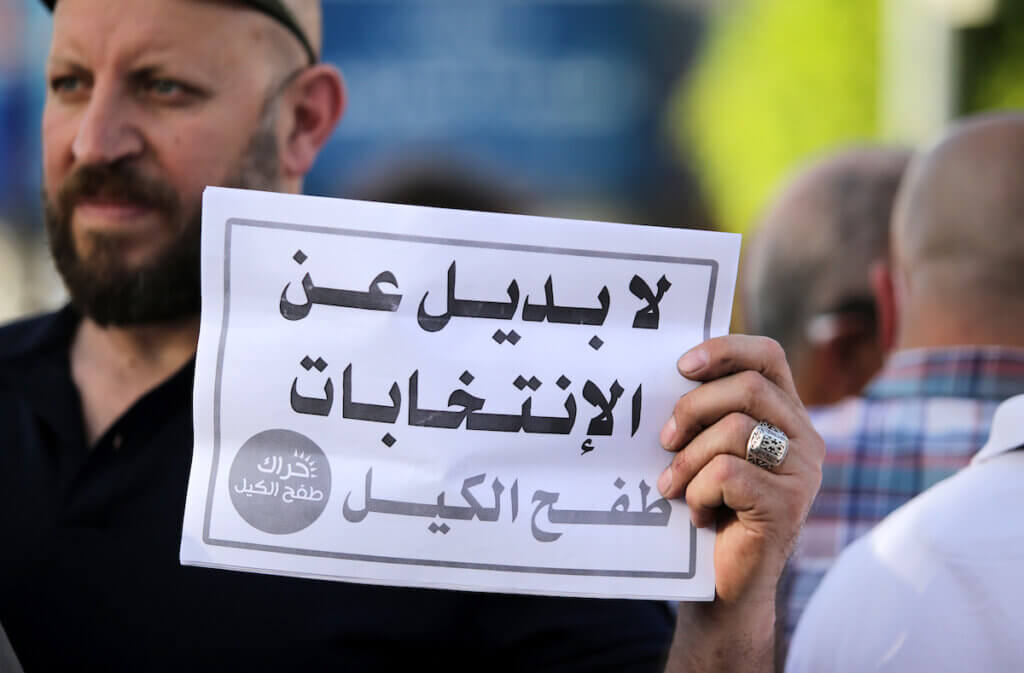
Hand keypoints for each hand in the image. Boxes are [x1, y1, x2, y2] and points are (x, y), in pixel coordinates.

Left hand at [658, 335, 822, 603]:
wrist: (725, 585)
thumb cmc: (710, 508)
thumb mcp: (709, 451)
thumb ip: (707, 414)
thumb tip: (671, 375)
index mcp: (786, 415)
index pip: (768, 356)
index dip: (725, 350)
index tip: (682, 366)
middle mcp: (805, 438)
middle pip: (749, 388)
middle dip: (693, 407)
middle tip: (664, 439)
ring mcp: (802, 472)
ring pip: (737, 430)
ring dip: (689, 459)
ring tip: (673, 486)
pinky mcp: (788, 505)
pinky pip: (728, 473)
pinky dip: (699, 491)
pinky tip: (698, 513)